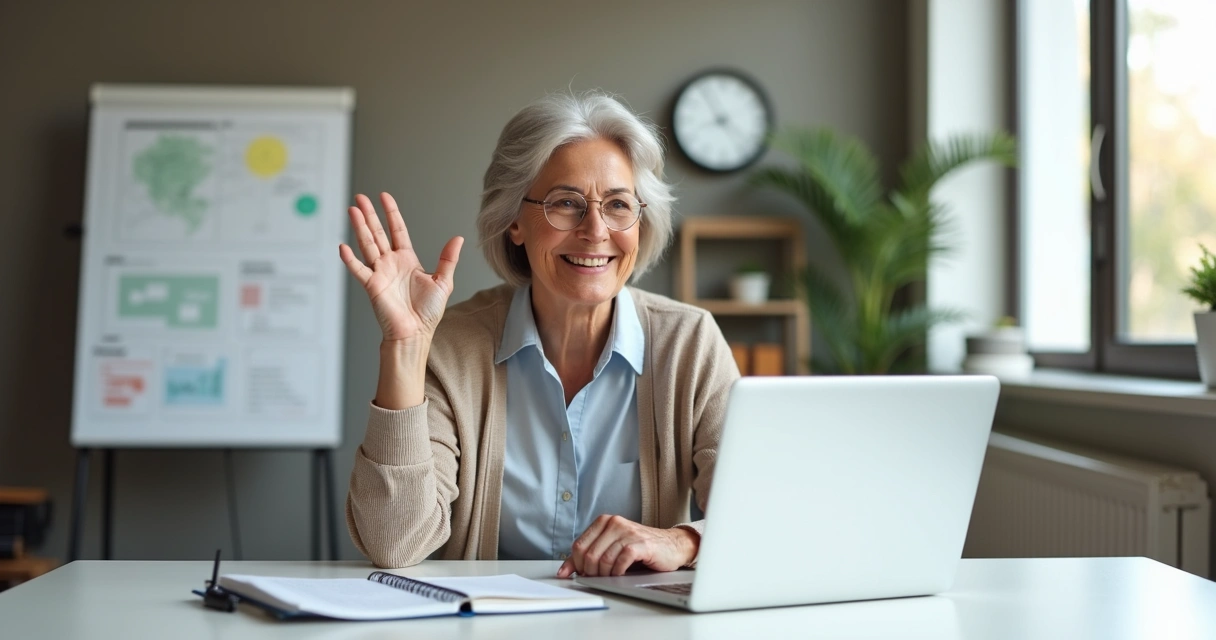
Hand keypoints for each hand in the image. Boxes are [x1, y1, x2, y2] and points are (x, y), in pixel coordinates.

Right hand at [339, 193, 463, 344]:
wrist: (415, 333)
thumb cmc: (427, 312)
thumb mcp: (443, 281)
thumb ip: (448, 259)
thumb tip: (458, 238)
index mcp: (407, 259)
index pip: (397, 230)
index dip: (391, 213)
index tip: (384, 197)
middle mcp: (391, 263)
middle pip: (378, 233)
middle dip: (369, 215)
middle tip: (360, 197)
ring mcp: (380, 273)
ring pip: (367, 244)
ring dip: (359, 227)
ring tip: (352, 210)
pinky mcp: (372, 286)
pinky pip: (359, 270)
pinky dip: (350, 259)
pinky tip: (343, 246)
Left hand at [555, 515, 698, 577]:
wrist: (670, 546)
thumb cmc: (639, 548)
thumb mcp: (610, 548)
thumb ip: (587, 556)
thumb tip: (563, 572)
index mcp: (604, 521)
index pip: (578, 546)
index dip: (578, 565)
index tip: (584, 574)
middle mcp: (614, 522)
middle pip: (589, 554)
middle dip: (591, 573)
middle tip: (599, 578)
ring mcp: (628, 532)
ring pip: (603, 559)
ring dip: (605, 575)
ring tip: (612, 577)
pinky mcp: (640, 543)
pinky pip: (620, 561)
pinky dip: (618, 572)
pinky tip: (622, 573)